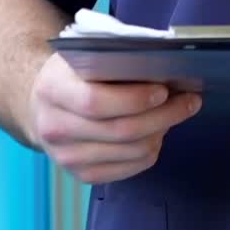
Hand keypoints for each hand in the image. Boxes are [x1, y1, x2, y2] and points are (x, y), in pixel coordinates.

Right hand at [27, 53, 200, 183]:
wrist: (39, 104)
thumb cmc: (72, 72)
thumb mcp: (83, 54)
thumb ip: (114, 58)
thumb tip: (163, 66)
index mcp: (53, 90)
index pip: (95, 102)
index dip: (133, 99)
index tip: (164, 90)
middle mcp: (55, 128)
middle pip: (119, 131)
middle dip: (162, 116)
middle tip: (189, 101)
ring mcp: (66, 157)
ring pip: (128, 152)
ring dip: (161, 132)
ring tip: (177, 113)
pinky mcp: (80, 175)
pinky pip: (126, 170)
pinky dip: (149, 152)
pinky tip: (158, 132)